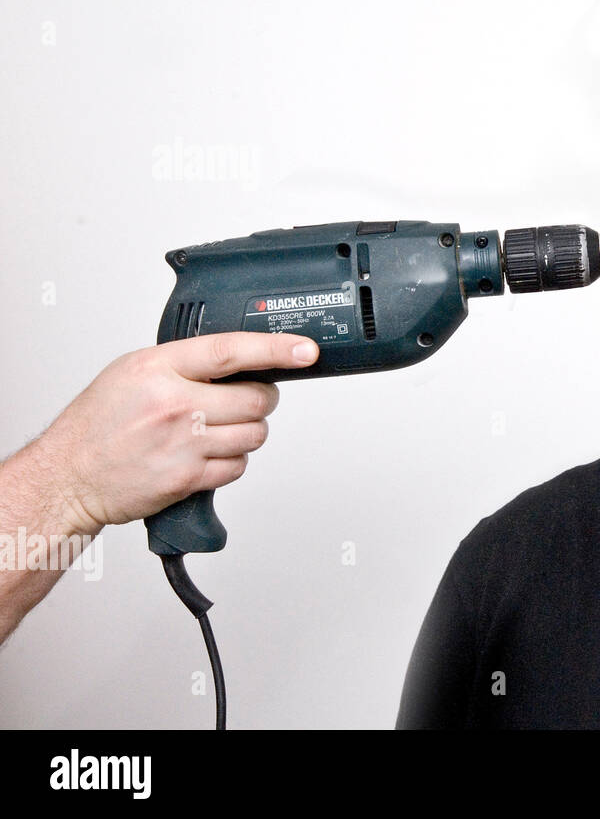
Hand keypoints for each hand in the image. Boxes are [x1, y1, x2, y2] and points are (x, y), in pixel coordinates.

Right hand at [31, 332, 318, 535]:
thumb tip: (241, 358)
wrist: (67, 477)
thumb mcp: (132, 372)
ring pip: (254, 434)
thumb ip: (184, 363)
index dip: (276, 349)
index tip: (305, 350)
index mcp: (158, 368)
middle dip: (260, 401)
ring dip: (247, 433)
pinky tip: (204, 456)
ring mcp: (182, 443)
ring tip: (216, 430)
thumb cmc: (98, 424)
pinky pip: (238, 466)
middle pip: (256, 399)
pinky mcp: (187, 478)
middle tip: (243, 402)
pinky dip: (230, 462)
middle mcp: (172, 404)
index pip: (231, 350)